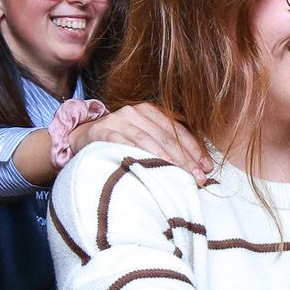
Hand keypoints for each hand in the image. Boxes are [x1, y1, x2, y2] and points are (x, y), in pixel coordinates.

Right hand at [73, 102, 211, 182]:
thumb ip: (166, 145)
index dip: (194, 149)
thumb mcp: (144, 137)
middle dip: (184, 159)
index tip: (206, 167)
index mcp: (149, 111)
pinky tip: (149, 168)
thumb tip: (199, 167)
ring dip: (165, 160)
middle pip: (165, 137)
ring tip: (179, 176)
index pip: (177, 130)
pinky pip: (122, 144)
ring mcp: (117, 120)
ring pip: (146, 140)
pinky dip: (137, 155)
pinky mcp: (102, 132)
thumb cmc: (120, 141)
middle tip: (197, 178)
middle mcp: (134, 112)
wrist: (82, 136)